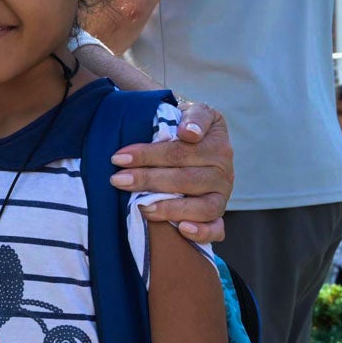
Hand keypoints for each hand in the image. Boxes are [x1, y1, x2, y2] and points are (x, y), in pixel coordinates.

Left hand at [111, 103, 232, 242]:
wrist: (194, 141)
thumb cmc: (183, 126)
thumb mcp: (189, 111)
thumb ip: (193, 116)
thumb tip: (189, 134)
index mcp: (217, 142)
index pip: (180, 150)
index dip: (149, 155)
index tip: (119, 157)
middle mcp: (224, 169)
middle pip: (185, 178)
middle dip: (148, 180)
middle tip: (117, 180)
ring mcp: (222, 194)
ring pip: (202, 206)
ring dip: (170, 208)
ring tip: (141, 207)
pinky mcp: (218, 214)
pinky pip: (216, 228)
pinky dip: (202, 232)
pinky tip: (181, 229)